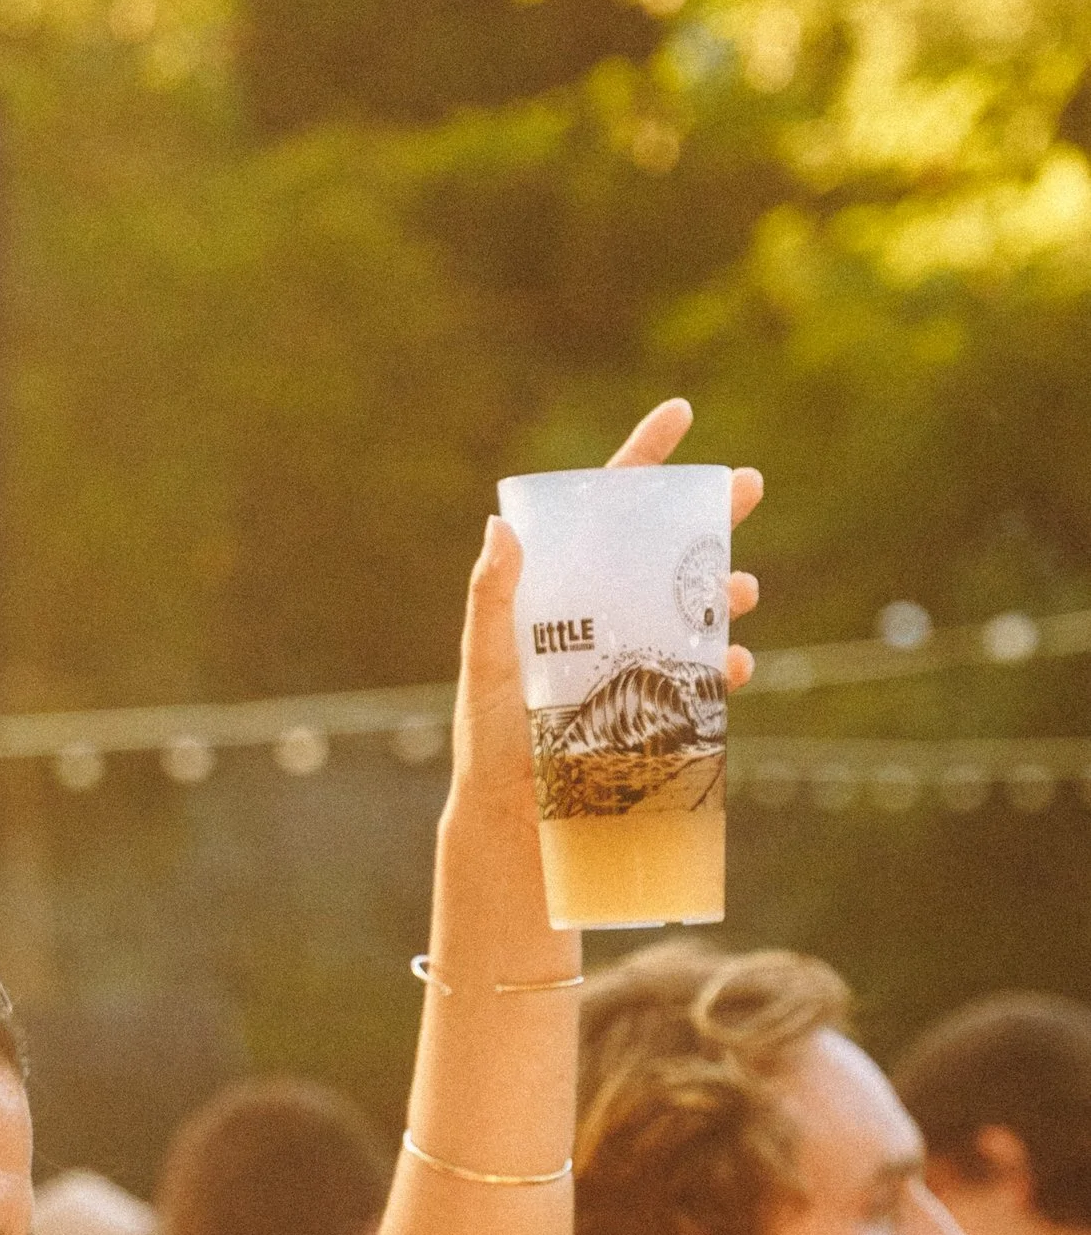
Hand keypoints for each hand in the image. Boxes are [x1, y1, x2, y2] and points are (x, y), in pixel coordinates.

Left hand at [451, 397, 761, 828]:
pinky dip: (723, 668)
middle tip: (749, 486)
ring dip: (723, 594)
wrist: (514, 822)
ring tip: (744, 591)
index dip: (641, 459)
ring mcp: (631, 660)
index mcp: (559, 591)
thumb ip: (491, 599)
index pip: (600, 510)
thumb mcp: (485, 665)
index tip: (680, 413)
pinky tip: (736, 666)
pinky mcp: (655, 709)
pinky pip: (702, 679)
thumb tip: (500, 524)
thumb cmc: (488, 739)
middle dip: (708, 517)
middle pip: (659, 550)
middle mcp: (600, 617)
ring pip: (689, 609)